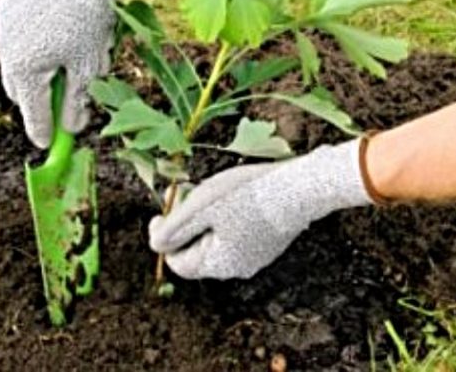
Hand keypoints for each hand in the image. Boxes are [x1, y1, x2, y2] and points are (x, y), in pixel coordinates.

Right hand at [0, 0, 139, 147]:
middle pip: (20, 90)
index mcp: (24, 70)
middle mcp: (5, 50)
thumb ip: (78, 101)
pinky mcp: (6, 5)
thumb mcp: (90, 66)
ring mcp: (3, 26)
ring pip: (17, 62)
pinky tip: (57, 33)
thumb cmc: (91, 21)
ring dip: (36, 71)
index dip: (44, 132)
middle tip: (60, 107)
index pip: (34, 113)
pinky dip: (33, 44)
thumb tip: (72, 129)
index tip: (49, 146)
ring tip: (65, 62)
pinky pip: (16, 36)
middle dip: (40, 100)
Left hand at [149, 139, 372, 279]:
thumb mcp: (199, 208)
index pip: (178, 263)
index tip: (160, 211)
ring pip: (217, 239)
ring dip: (205, 216)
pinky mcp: (270, 240)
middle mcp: (238, 268)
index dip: (163, 237)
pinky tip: (232, 193)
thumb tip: (155, 244)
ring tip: (208, 190)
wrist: (300, 187)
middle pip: (197, 250)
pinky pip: (237, 233)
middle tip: (184, 192)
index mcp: (219, 265)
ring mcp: (257, 255)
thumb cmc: (246, 196)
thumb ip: (172, 230)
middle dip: (186, 223)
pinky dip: (226, 215)